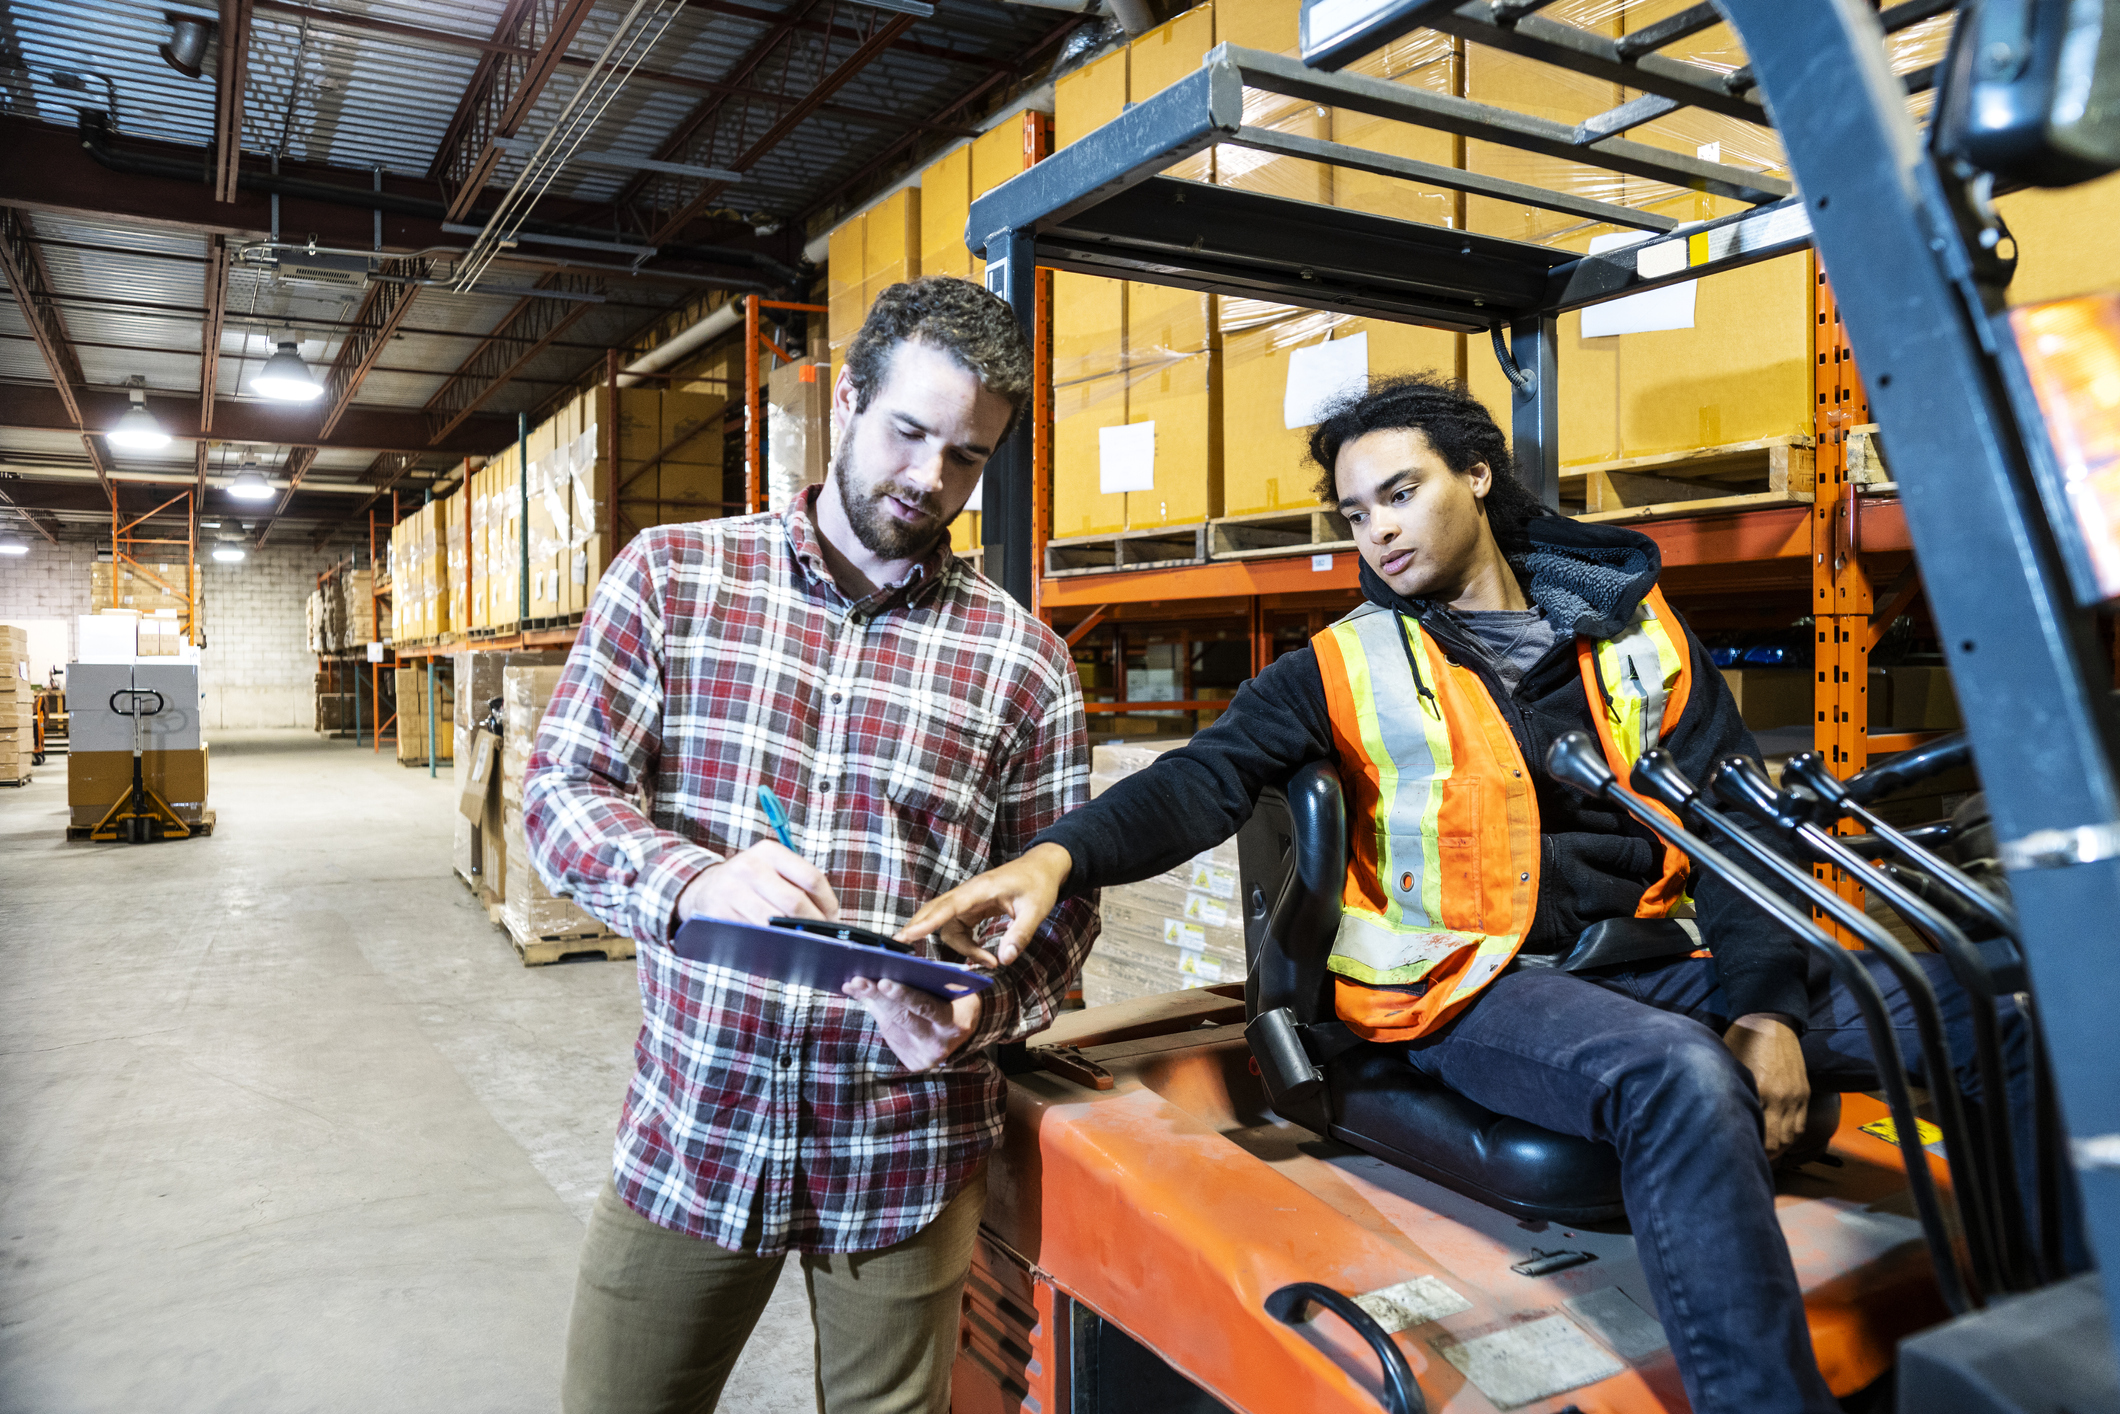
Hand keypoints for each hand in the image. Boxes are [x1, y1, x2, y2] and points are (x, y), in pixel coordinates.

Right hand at [675, 841, 837, 927]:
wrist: (705, 887)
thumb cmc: (750, 880)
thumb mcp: (771, 867)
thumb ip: (799, 883)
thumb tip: (830, 915)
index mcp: (769, 851)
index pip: (811, 877)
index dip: (827, 902)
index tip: (833, 917)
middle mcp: (749, 867)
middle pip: (795, 902)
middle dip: (813, 923)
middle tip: (821, 934)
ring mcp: (732, 890)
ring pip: (775, 921)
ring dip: (793, 936)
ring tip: (803, 940)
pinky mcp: (720, 912)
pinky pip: (754, 933)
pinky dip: (771, 942)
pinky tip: (778, 943)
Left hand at [842, 978, 981, 1071]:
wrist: (967, 1029)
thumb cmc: (955, 999)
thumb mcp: (950, 988)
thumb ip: (924, 980)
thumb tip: (888, 967)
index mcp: (954, 1023)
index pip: (925, 1007)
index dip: (903, 994)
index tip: (883, 981)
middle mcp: (939, 1043)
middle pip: (902, 1018)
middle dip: (877, 997)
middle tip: (857, 980)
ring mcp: (924, 1057)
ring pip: (891, 1027)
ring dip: (871, 1004)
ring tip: (854, 985)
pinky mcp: (913, 1062)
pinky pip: (890, 1036)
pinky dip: (877, 1016)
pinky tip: (866, 1000)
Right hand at [894, 842, 1071, 966]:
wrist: (1043, 868)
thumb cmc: (1039, 884)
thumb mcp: (1036, 910)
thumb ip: (1020, 934)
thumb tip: (1004, 960)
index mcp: (980, 890)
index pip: (947, 907)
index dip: (926, 923)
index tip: (906, 936)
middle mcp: (968, 894)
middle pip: (935, 912)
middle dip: (919, 928)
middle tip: (901, 947)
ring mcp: (969, 901)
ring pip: (947, 924)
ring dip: (960, 947)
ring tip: (988, 961)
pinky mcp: (972, 907)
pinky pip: (957, 926)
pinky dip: (963, 943)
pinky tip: (978, 954)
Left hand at [1724, 1013, 1809, 1159]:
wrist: (1769, 1020)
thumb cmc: (1740, 1041)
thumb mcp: (1727, 1067)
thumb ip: (1729, 1094)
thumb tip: (1719, 1119)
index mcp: (1758, 1090)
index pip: (1755, 1134)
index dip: (1746, 1150)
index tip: (1734, 1158)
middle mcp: (1779, 1097)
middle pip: (1774, 1142)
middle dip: (1762, 1157)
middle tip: (1747, 1164)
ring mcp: (1795, 1096)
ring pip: (1789, 1138)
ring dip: (1777, 1152)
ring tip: (1763, 1159)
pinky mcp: (1804, 1092)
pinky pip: (1800, 1125)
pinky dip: (1789, 1139)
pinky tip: (1778, 1144)